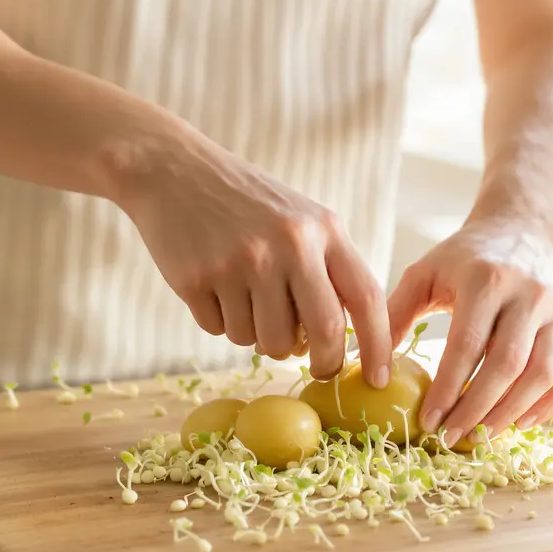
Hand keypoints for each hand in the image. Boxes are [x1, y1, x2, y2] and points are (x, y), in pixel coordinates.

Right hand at [117, 134, 391, 385]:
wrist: (173, 170)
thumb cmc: (247, 205)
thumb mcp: (301, 220)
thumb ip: (327, 272)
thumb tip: (333, 344)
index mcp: (323, 230)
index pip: (366, 297)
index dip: (378, 346)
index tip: (379, 380)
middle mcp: (288, 245)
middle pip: (322, 332)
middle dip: (323, 363)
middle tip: (315, 367)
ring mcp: (241, 262)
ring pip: (265, 342)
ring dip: (259, 337)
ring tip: (245, 297)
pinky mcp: (197, 279)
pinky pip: (222, 332)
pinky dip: (220, 320)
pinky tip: (212, 284)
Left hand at [387, 222, 552, 443]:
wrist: (523, 230)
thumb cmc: (465, 258)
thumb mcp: (426, 272)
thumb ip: (396, 312)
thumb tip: (372, 366)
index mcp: (487, 279)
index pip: (467, 344)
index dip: (447, 388)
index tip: (427, 421)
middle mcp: (530, 295)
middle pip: (508, 364)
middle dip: (477, 408)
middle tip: (451, 438)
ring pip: (543, 374)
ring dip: (512, 413)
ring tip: (481, 437)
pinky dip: (552, 405)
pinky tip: (522, 422)